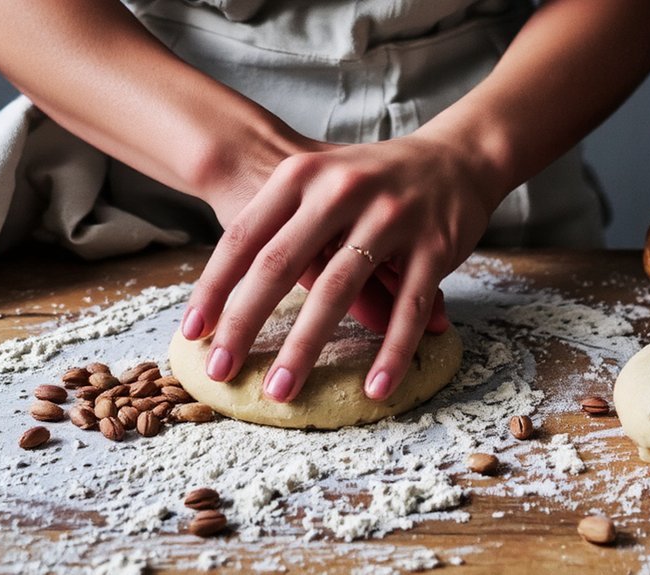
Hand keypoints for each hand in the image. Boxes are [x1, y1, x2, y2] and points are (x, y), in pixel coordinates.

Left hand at [180, 133, 498, 401]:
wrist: (457, 156)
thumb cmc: (373, 179)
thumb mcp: (321, 180)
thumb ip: (280, 223)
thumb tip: (228, 291)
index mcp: (304, 175)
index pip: (244, 238)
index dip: (214, 289)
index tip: (192, 334)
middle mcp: (342, 191)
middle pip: (280, 266)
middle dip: (245, 325)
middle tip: (221, 371)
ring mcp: (391, 217)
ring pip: (338, 291)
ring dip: (306, 347)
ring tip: (281, 391)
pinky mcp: (434, 245)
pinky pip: (406, 307)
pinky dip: (391, 352)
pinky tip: (376, 387)